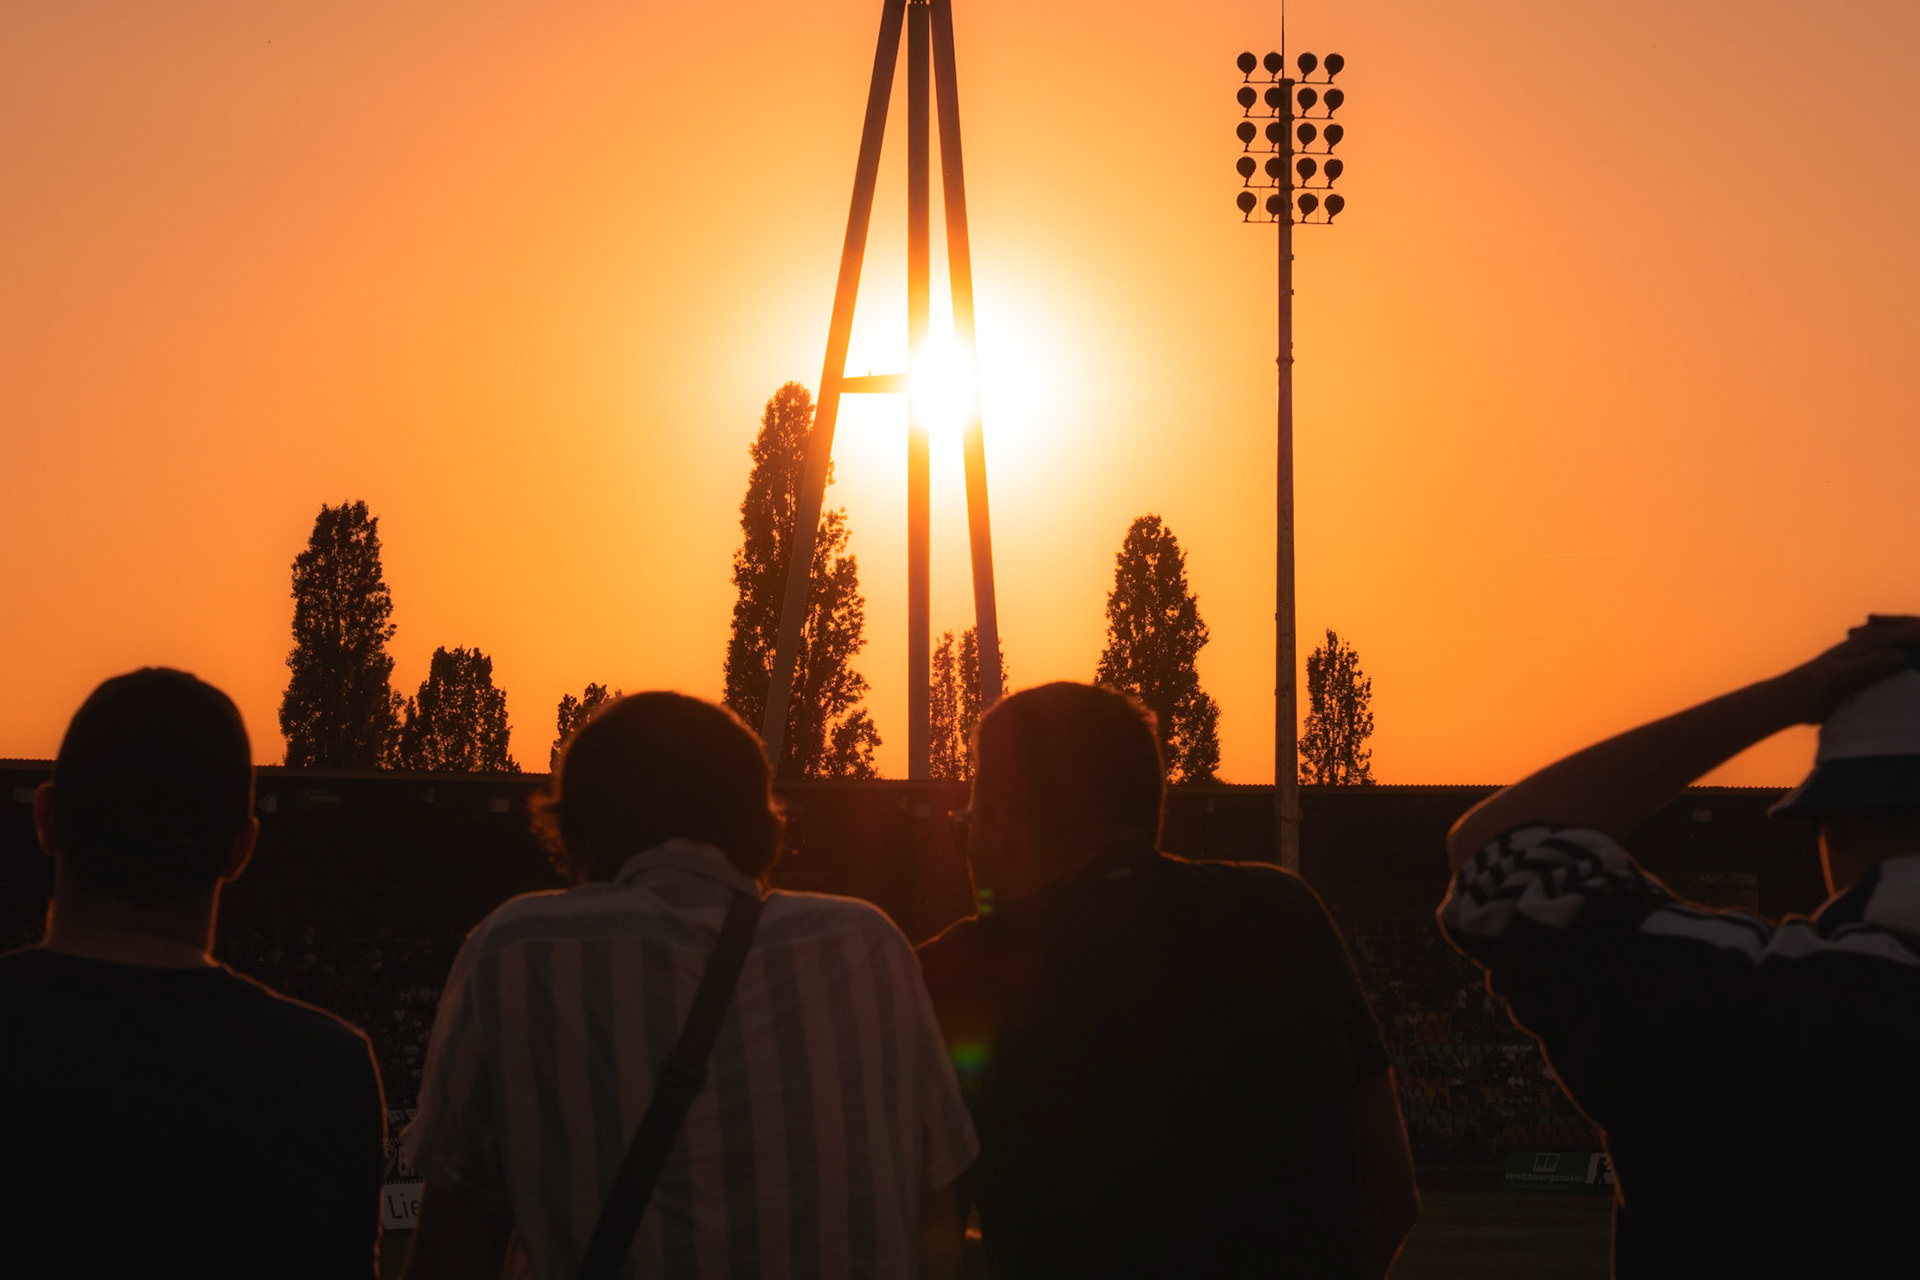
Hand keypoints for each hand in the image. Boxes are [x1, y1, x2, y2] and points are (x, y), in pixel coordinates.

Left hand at [1773, 615, 1919, 724]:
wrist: (1791, 699)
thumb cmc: (1814, 689)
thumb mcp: (1841, 677)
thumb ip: (1869, 666)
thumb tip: (1900, 656)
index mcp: (1874, 640)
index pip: (1915, 632)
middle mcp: (1875, 643)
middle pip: (1914, 633)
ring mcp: (1873, 655)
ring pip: (1907, 648)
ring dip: (1917, 649)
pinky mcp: (1869, 670)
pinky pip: (1898, 664)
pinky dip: (1908, 666)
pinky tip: (1910, 670)